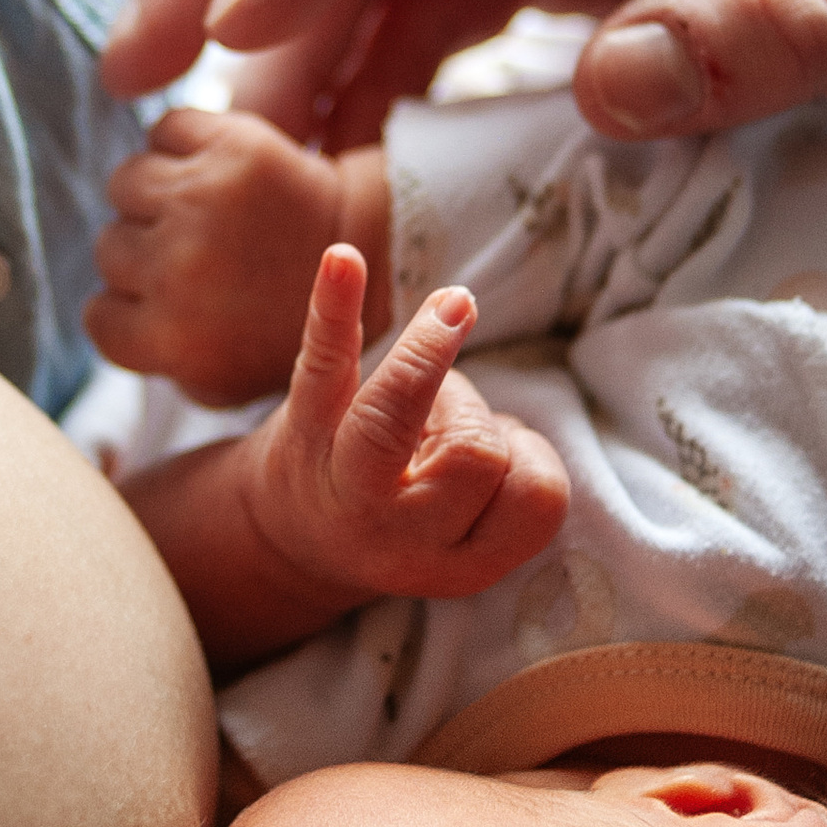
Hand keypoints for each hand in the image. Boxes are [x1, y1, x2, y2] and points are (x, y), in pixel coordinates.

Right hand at [88, 109, 390, 405]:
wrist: (371, 257)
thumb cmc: (292, 321)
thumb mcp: (223, 381)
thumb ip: (160, 363)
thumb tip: (112, 320)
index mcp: (171, 336)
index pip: (97, 316)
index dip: (128, 306)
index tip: (162, 299)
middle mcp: (177, 268)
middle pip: (109, 246)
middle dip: (144, 249)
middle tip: (191, 251)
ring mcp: (201, 201)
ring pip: (126, 182)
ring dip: (154, 191)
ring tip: (197, 204)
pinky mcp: (232, 146)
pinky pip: (166, 129)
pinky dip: (181, 141)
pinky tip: (211, 166)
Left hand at [244, 249, 568, 607]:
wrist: (287, 538)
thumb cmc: (407, 513)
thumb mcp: (472, 527)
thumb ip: (509, 473)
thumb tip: (493, 384)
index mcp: (458, 568)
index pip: (539, 498)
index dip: (531, 458)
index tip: (499, 457)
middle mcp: (394, 539)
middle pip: (478, 452)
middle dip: (473, 415)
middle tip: (439, 427)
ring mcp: (340, 482)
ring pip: (408, 406)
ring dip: (432, 368)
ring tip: (417, 377)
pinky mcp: (302, 426)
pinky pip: (323, 358)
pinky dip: (334, 304)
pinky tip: (343, 259)